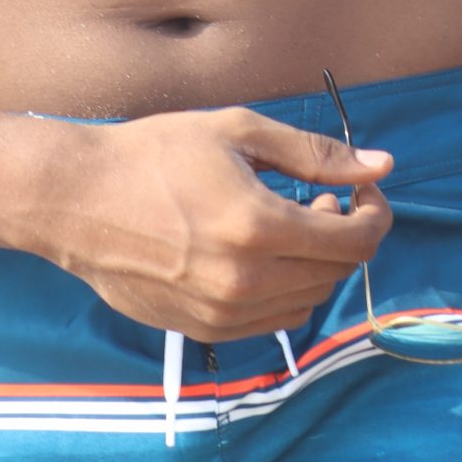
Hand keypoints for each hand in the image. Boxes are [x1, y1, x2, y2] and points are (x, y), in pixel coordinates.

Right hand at [55, 106, 393, 341]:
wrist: (78, 200)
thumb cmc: (156, 154)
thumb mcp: (237, 131)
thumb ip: (314, 154)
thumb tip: (382, 166)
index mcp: (257, 225)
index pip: (355, 241)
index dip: (374, 213)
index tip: (363, 189)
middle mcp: (245, 280)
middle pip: (338, 272)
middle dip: (346, 234)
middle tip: (324, 199)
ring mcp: (223, 313)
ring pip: (310, 300)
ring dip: (318, 264)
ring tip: (291, 224)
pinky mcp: (204, 330)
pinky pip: (274, 320)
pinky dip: (288, 289)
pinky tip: (263, 254)